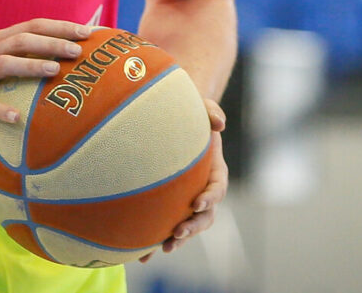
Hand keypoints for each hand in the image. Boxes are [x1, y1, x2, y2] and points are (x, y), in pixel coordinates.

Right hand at [0, 18, 91, 134]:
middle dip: (51, 43)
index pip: (33, 26)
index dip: (60, 27)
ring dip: (30, 65)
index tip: (88, 31)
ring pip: (4, 64)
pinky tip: (16, 117)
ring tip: (54, 70)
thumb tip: (68, 63)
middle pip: (21, 40)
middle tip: (78, 50)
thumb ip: (24, 59)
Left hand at [143, 99, 227, 260]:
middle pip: (204, 216)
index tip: (197, 202)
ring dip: (178, 239)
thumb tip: (219, 124)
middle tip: (178, 232)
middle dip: (193, 227)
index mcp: (214, 172)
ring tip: (164, 248)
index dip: (210, 197)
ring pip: (187, 226)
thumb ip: (211, 111)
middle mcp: (203, 191)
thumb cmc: (190, 114)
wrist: (173, 123)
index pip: (217, 188)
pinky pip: (165, 225)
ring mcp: (187, 201)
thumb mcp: (202, 107)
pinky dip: (156, 240)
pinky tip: (142, 254)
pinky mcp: (170, 206)